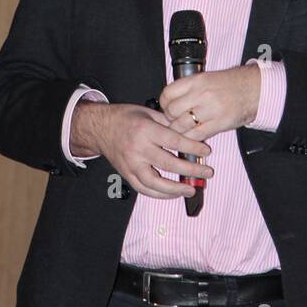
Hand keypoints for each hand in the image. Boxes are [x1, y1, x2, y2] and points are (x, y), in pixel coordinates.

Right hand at [83, 102, 215, 199]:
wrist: (100, 127)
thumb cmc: (125, 118)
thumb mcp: (148, 112)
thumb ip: (168, 123)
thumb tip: (189, 132)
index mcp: (145, 130)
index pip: (174, 141)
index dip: (193, 147)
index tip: (206, 152)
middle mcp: (137, 149)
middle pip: (168, 164)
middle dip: (190, 170)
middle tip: (206, 173)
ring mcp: (131, 164)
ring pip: (155, 183)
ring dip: (175, 189)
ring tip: (191, 189)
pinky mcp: (126, 174)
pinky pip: (144, 189)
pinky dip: (159, 194)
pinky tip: (172, 194)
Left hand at [159, 65, 260, 140]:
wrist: (253, 89)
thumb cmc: (230, 84)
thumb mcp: (206, 78)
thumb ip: (188, 89)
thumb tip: (169, 102)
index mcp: (197, 81)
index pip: (168, 94)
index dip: (164, 103)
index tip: (167, 107)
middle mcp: (202, 94)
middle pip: (172, 112)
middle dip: (170, 119)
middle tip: (174, 120)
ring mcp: (210, 110)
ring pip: (181, 126)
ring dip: (178, 131)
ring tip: (183, 129)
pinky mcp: (218, 124)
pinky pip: (196, 136)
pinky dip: (190, 138)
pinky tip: (193, 135)